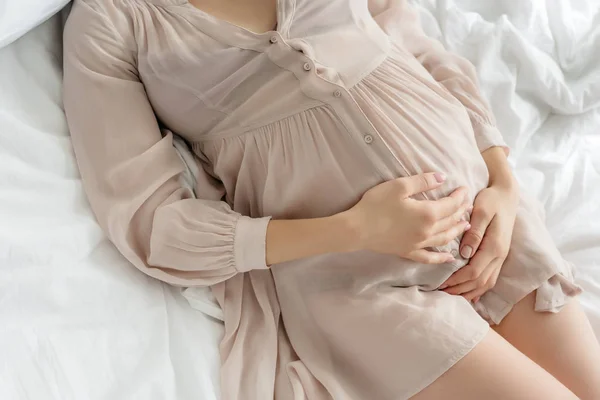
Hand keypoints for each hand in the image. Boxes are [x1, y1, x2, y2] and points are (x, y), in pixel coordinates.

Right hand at [345, 173, 470, 263]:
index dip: (460, 196)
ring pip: (445, 238)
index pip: (451, 204)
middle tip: (468, 204)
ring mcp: (418, 244)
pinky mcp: (408, 252)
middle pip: (451, 221)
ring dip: (457, 231)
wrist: (358, 229)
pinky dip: (442, 258)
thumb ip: (422, 181)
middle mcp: (428, 231)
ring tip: (465, 225)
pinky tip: (449, 257)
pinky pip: (430, 257)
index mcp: (427, 213)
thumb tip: (442, 178)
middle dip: (462, 211)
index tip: (465, 189)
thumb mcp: (398, 186)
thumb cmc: (376, 205)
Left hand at [440, 179, 518, 301]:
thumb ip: (474, 233)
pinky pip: (490, 277)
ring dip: (469, 291)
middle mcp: (500, 255)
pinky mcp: (499, 254)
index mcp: (494, 246)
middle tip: (441, 293)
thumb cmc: (491, 200)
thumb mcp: (481, 211)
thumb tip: (465, 253)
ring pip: (487, 283)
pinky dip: (479, 287)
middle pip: (480, 281)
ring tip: (451, 295)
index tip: (441, 284)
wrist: (507, 194)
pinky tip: (469, 292)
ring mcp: (501, 256)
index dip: (457, 280)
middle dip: (460, 289)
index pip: (474, 271)